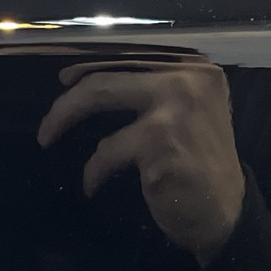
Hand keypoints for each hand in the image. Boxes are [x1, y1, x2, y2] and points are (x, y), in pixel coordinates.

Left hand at [37, 55, 243, 265]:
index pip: (129, 56)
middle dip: (66, 98)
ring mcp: (174, 111)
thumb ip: (150, 90)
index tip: (65, 80)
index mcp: (194, 69)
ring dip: (61, 121)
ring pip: (97, 97)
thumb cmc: (198, 164)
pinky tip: (92, 185)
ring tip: (49, 141)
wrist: (224, 214)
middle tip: (46, 123)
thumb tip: (84, 78)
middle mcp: (187, 81)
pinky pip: (106, 151)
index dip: (89, 65)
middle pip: (106, 75)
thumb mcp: (185, 114)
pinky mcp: (160, 145)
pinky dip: (92, 170)